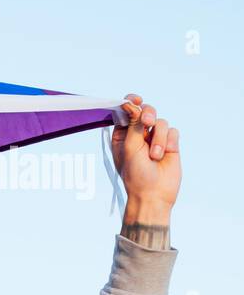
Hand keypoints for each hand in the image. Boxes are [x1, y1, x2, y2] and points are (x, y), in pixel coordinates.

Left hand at [113, 93, 180, 213]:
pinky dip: (168, 141)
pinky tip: (164, 155)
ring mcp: (154, 139)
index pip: (125, 112)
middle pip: (145, 111)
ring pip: (160, 122)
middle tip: (147, 121)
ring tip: (154, 156)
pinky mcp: (169, 143)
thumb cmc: (136, 174)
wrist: (154, 194)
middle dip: (147, 113)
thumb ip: (133, 125)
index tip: (134, 100)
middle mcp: (138, 135)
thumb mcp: (130, 148)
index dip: (130, 103)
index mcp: (122, 135)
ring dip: (158, 137)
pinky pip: (172, 131)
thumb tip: (132, 105)